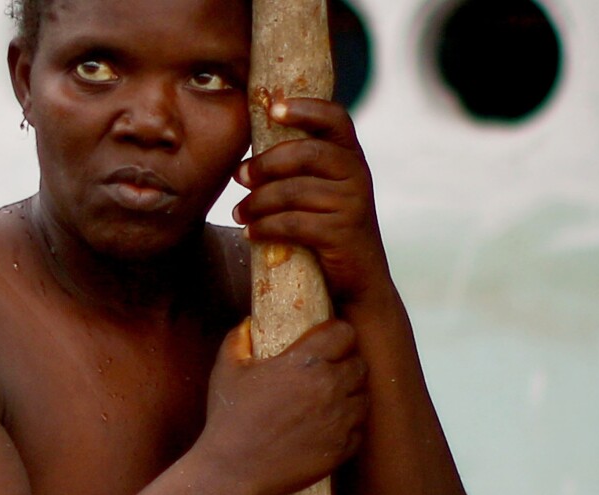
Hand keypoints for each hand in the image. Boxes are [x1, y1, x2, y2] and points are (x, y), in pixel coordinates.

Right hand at [196, 318, 367, 494]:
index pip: (344, 333)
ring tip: (328, 399)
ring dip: (350, 394)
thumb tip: (248, 324)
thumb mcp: (226, 370)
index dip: (337, 334)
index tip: (326, 340)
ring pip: (364, 396)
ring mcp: (340, 420)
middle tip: (327, 370)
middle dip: (345, 363)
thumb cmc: (229, 419)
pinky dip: (348, 426)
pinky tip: (327, 426)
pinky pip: (359, 429)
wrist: (234, 472)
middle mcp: (329, 387)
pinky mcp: (342, 449)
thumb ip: (238, 339)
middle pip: (359, 364)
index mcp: (305, 362)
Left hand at [232, 98, 389, 305]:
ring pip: (293, 192)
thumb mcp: (322, 192)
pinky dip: (265, 228)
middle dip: (265, 164)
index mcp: (351, 157)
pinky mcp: (341, 234)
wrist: (359, 282)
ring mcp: (352, 205)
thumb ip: (300, 170)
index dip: (306, 109)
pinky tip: (251, 234)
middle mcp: (358, 175)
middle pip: (305, 153)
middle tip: (238, 177)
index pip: (335, 118)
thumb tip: (246, 161)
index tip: (273, 108)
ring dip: (256, 203)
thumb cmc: (329, 230)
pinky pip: (293, 224)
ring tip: (238, 214)